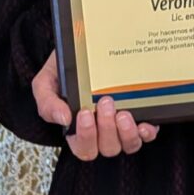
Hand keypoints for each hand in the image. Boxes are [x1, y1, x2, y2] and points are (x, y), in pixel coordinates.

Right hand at [32, 51, 159, 160]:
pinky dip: (147, 132)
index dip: (85, 136)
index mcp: (78, 128)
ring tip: (123, 113)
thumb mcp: (46, 83)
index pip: (83, 147)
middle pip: (107, 148)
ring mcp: (121, 125)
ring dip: (127, 133)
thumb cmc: (64, 69)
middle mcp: (102, 130)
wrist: (81, 46)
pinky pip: (146, 134)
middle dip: (106, 128)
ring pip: (128, 145)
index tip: (84, 113)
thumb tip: (63, 119)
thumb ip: (48, 102)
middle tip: (105, 102)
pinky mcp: (139, 116)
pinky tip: (144, 123)